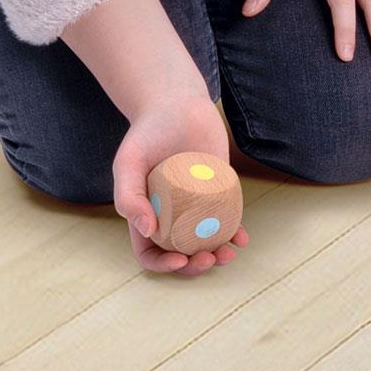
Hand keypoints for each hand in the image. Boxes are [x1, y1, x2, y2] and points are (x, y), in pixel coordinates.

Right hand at [113, 94, 250, 274]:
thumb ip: (128, 196)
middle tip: (209, 259)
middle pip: (182, 252)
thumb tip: (147, 232)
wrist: (178, 105)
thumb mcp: (128, 163)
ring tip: (229, 254)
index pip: (150, 252)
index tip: (180, 259)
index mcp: (145, 215)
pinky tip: (242, 237)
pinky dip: (235, 232)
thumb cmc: (147, 135)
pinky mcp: (219, 190)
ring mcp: (196, 204)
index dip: (163, 264)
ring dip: (218, 254)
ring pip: (206, 241)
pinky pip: (227, 218)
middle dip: (195, 265)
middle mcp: (171, 215)